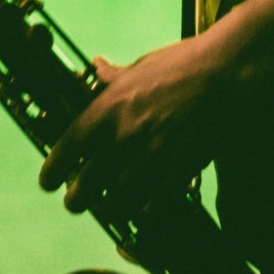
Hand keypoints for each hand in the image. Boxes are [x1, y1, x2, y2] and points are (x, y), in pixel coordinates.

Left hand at [39, 36, 229, 216]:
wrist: (225, 71)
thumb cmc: (183, 63)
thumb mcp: (141, 65)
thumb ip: (115, 75)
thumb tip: (96, 65)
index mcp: (109, 107)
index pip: (69, 146)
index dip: (53, 169)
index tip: (48, 181)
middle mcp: (124, 135)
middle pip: (88, 184)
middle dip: (77, 199)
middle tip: (75, 203)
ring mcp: (152, 155)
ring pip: (119, 200)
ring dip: (112, 206)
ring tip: (111, 207)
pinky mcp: (179, 169)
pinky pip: (155, 203)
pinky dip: (147, 210)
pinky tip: (146, 208)